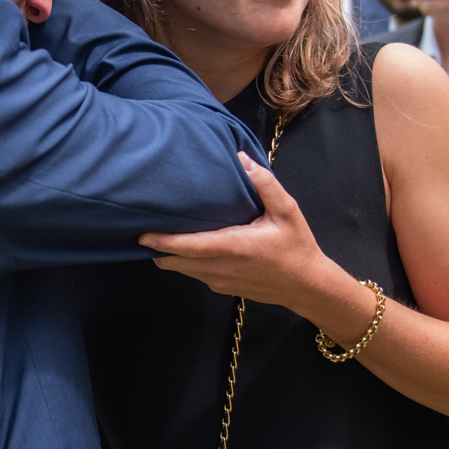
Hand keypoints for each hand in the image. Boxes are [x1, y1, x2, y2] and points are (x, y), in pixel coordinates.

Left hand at [138, 153, 341, 311]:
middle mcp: (221, 268)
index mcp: (234, 247)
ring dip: (169, 255)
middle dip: (156, 248)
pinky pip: (194, 274)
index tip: (142, 235)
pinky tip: (186, 246)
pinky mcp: (221, 288)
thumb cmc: (296, 247)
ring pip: (182, 270)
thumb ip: (266, 185)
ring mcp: (219, 281)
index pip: (189, 246)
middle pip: (175, 261)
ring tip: (160, 234)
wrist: (306, 286)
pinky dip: (183, 262)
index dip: (163, 241)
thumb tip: (243, 160)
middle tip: (143, 228)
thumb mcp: (287, 211)